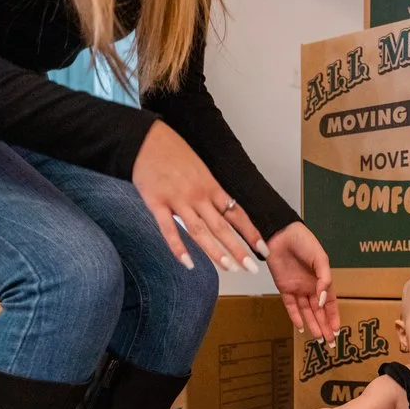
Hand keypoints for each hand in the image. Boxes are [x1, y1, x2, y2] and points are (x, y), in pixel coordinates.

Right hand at [132, 121, 264, 273]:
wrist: (146, 139)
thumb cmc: (174, 152)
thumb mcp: (201, 169)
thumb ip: (211, 191)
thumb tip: (226, 209)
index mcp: (211, 187)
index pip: (237, 214)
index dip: (251, 233)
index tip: (263, 249)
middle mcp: (198, 196)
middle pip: (222, 227)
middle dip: (239, 249)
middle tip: (251, 267)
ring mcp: (178, 200)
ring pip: (200, 231)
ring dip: (215, 252)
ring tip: (229, 268)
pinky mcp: (157, 203)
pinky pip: (169, 229)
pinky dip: (178, 248)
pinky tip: (187, 263)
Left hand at [265, 222, 340, 340]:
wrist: (281, 234)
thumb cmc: (304, 242)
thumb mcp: (321, 259)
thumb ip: (324, 279)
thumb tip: (323, 300)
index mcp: (322, 280)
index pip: (331, 303)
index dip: (334, 317)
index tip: (338, 330)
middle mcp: (311, 287)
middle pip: (319, 311)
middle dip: (325, 326)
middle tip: (330, 342)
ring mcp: (297, 288)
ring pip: (306, 311)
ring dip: (312, 325)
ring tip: (318, 339)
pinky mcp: (283, 287)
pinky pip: (290, 305)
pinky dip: (295, 316)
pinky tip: (301, 327)